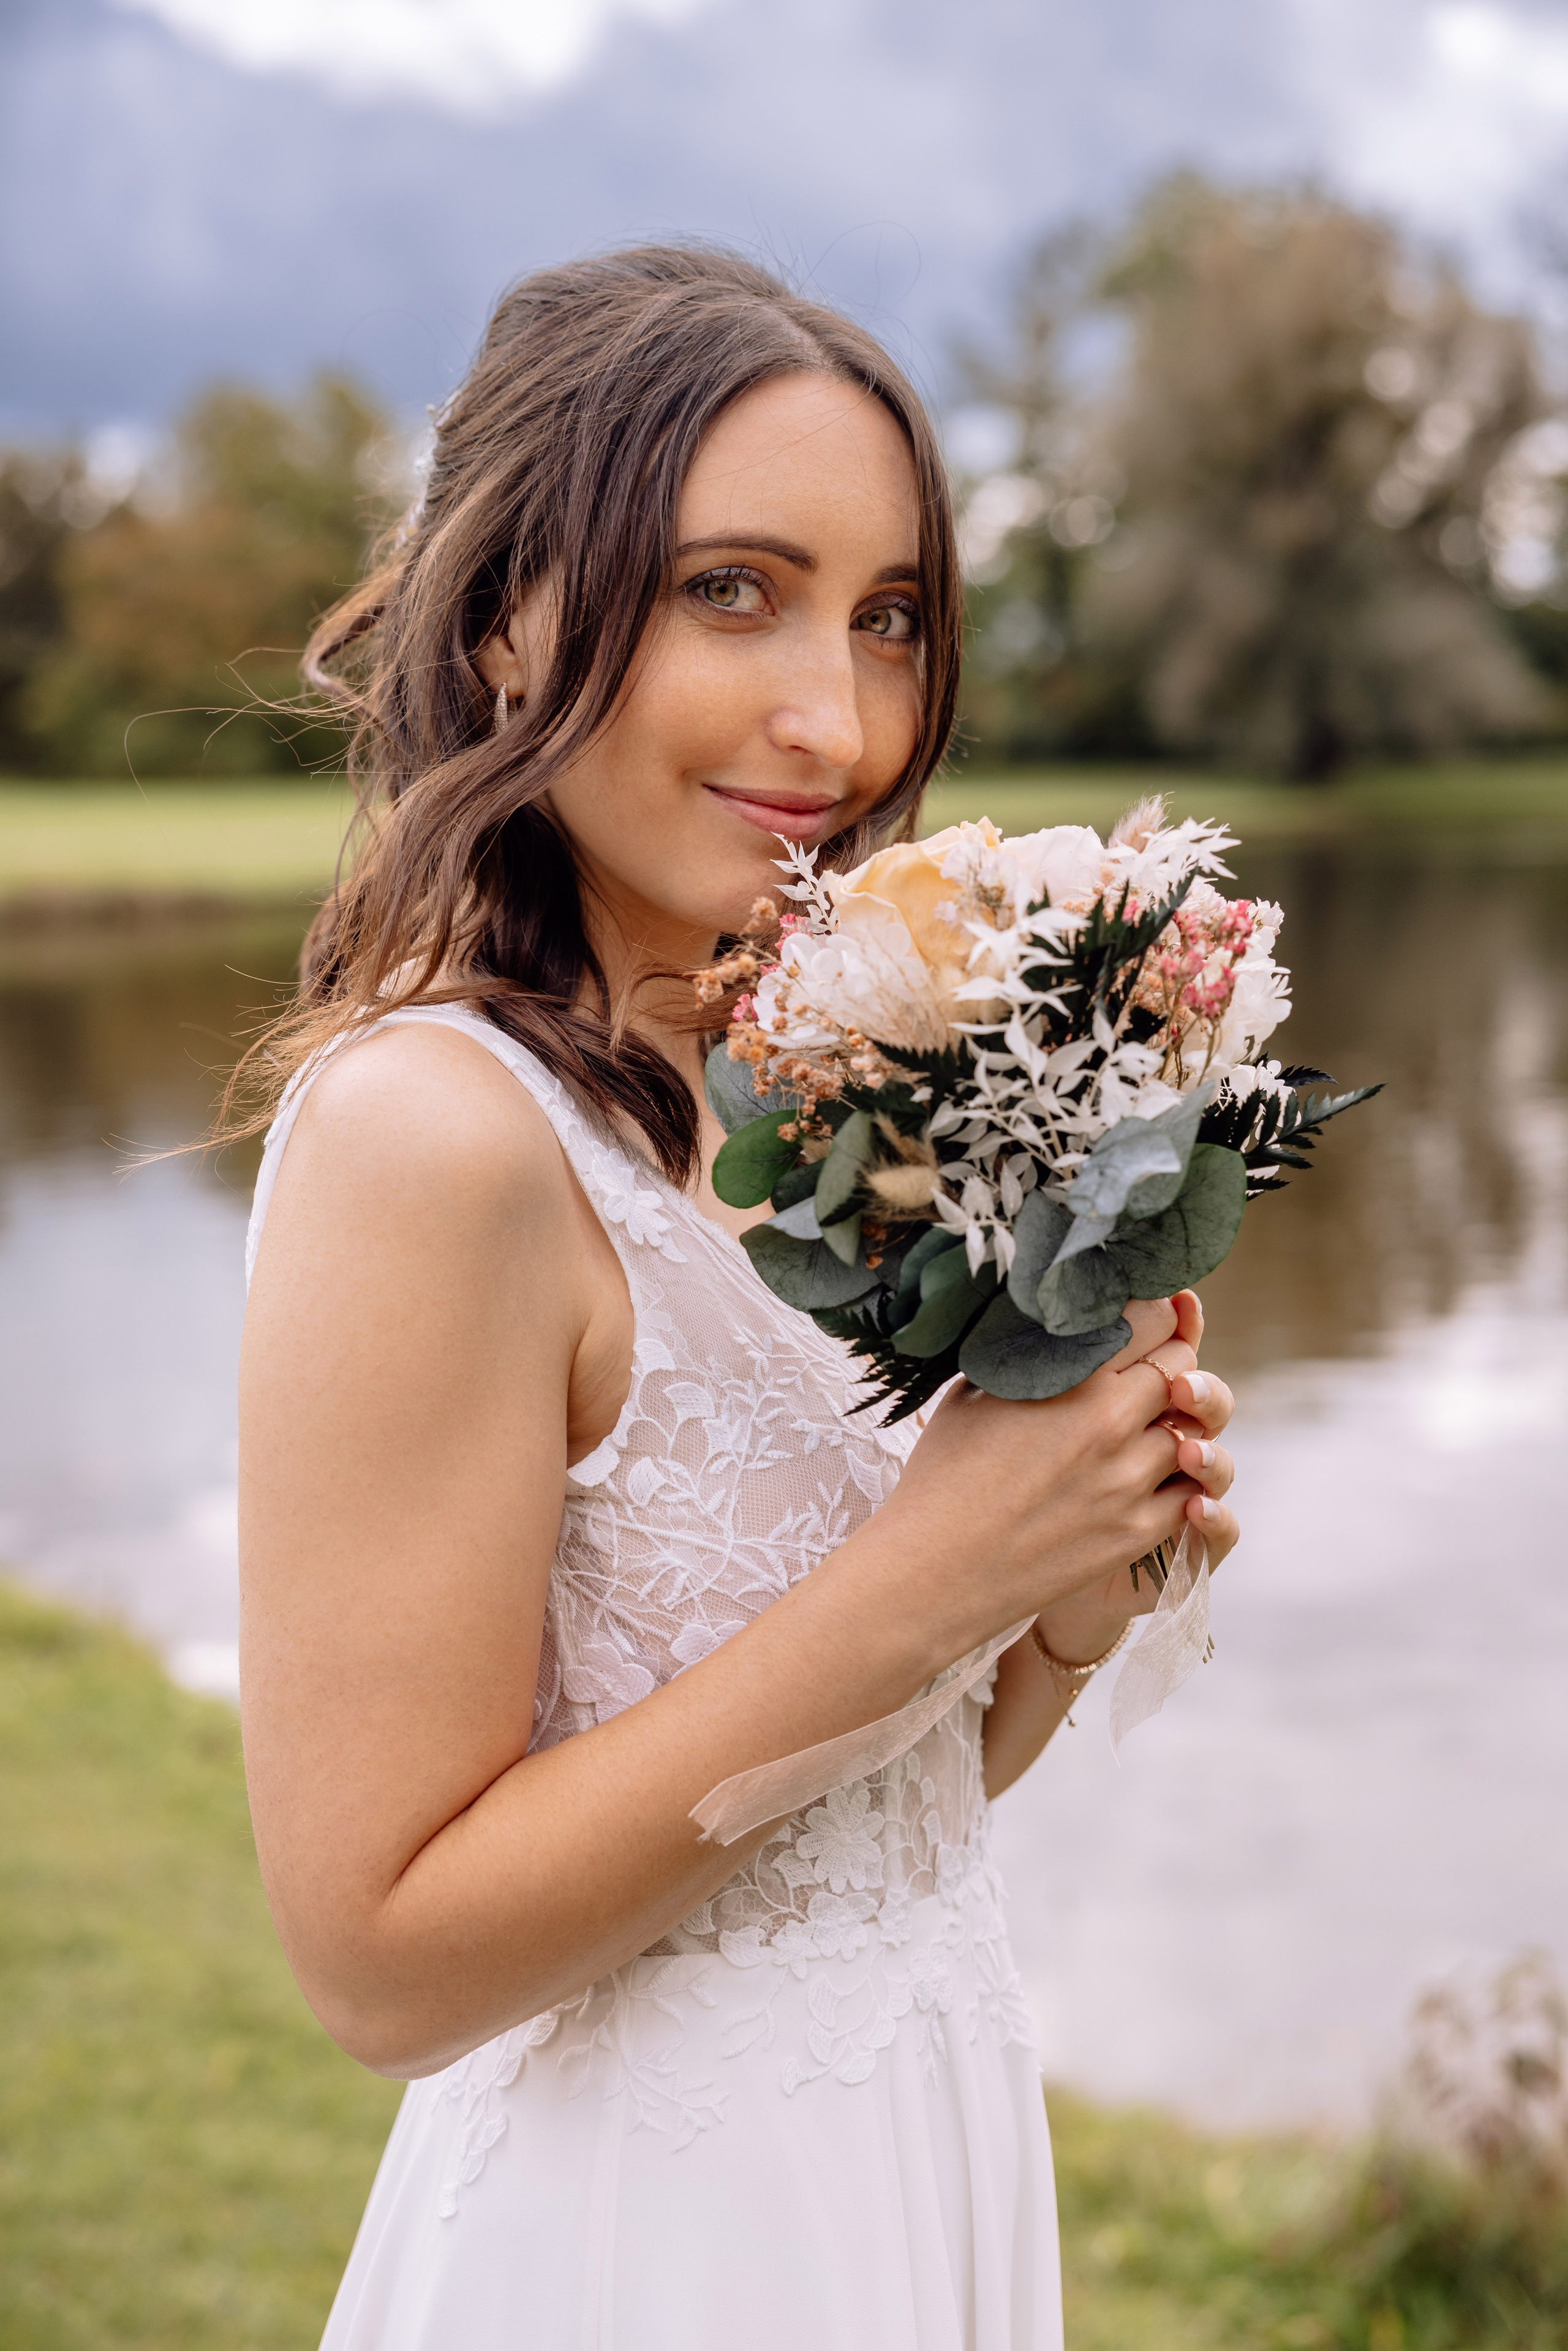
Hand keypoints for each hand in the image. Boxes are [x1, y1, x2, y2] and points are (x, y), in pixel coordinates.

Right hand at [879, 1289, 1227, 1654]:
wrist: (936, 1570)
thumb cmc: (942, 1477)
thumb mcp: (973, 1392)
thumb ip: (1023, 1355)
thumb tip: (1042, 1326)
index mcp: (1073, 1377)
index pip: (1152, 1318)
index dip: (1153, 1312)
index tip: (1139, 1320)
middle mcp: (1112, 1420)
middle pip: (1182, 1365)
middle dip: (1168, 1361)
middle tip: (1144, 1370)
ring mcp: (1130, 1478)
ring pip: (1194, 1428)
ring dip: (1173, 1422)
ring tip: (1143, 1427)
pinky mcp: (1139, 1530)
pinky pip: (1193, 1490)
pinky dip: (1182, 1478)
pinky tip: (1152, 1475)